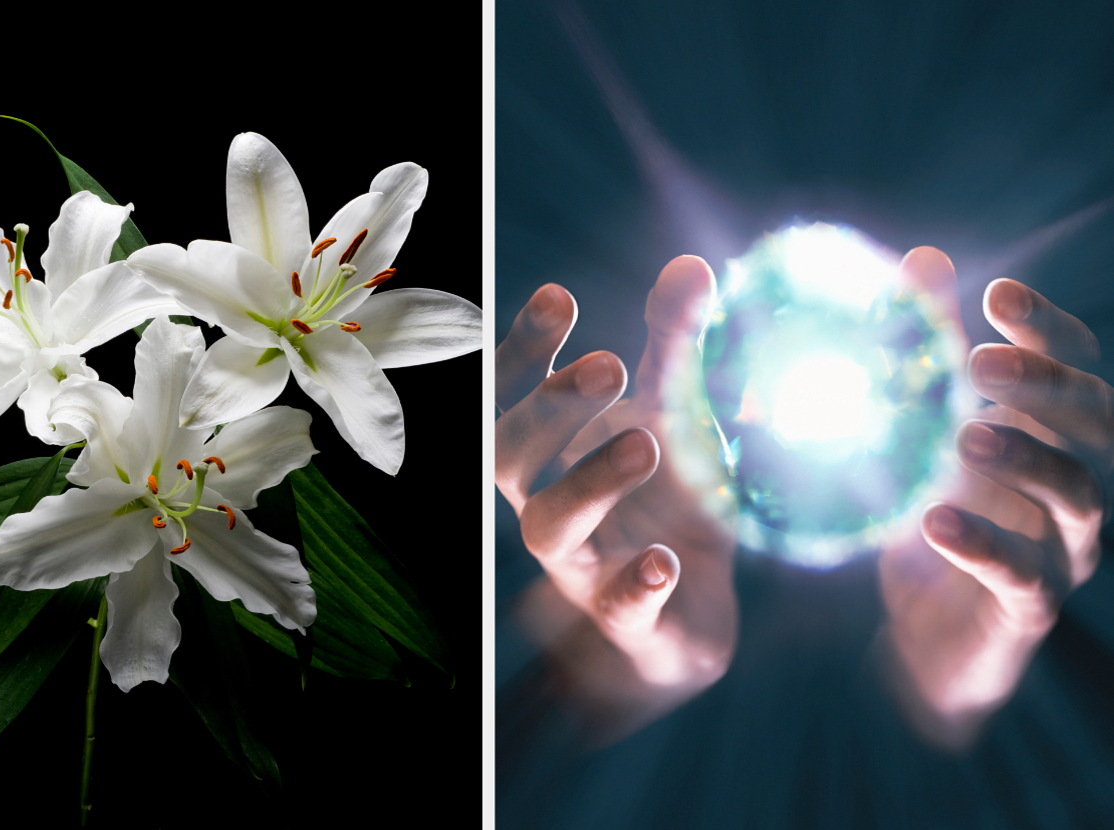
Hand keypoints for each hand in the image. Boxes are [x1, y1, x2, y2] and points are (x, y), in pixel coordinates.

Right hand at [495, 257, 738, 731]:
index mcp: (554, 451)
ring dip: (590, 482)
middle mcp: (551, 503)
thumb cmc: (664, 498)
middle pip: (510, 457)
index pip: (510, 395)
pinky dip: (636, 584)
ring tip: (646, 445)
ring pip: (551, 529)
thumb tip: (689, 265)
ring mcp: (585, 566)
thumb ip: (675, 346)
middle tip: (610, 365)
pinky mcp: (630, 619)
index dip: (523, 349)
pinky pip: (619, 608)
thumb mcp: (673, 415)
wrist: (688, 613)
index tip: (558, 297)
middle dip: (551, 408)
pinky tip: (666, 558)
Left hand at [879, 248, 1110, 748]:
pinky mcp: (1033, 606)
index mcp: (1050, 434)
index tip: (998, 295)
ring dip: (1027, 459)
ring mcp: (1064, 548)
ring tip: (964, 436)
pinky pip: (1024, 575)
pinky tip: (935, 521)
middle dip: (1047, 386)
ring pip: (1078, 496)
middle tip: (982, 361)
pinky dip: (983, 545)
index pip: (1073, 367)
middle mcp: (1074, 484)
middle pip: (1095, 423)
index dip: (1047, 329)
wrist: (925, 639)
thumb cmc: (936, 517)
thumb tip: (921, 258)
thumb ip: (926, 352)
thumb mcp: (922, 435)